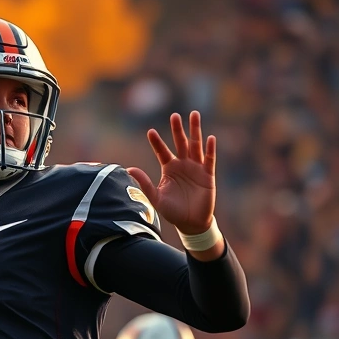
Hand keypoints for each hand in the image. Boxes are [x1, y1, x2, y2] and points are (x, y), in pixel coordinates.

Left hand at [127, 112, 215, 235]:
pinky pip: (209, 159)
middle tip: (174, 116)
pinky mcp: (208, 175)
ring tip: (194, 115)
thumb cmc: (172, 211)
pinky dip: (210, 149)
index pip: (162, 151)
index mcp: (169, 168)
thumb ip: (144, 183)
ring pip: (195, 145)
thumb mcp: (155, 197)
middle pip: (180, 143)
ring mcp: (196, 168)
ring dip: (195, 131)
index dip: (157, 142)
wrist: (190, 223)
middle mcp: (182, 164)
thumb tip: (128, 169)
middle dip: (177, 129)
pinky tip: (210, 138)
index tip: (150, 131)